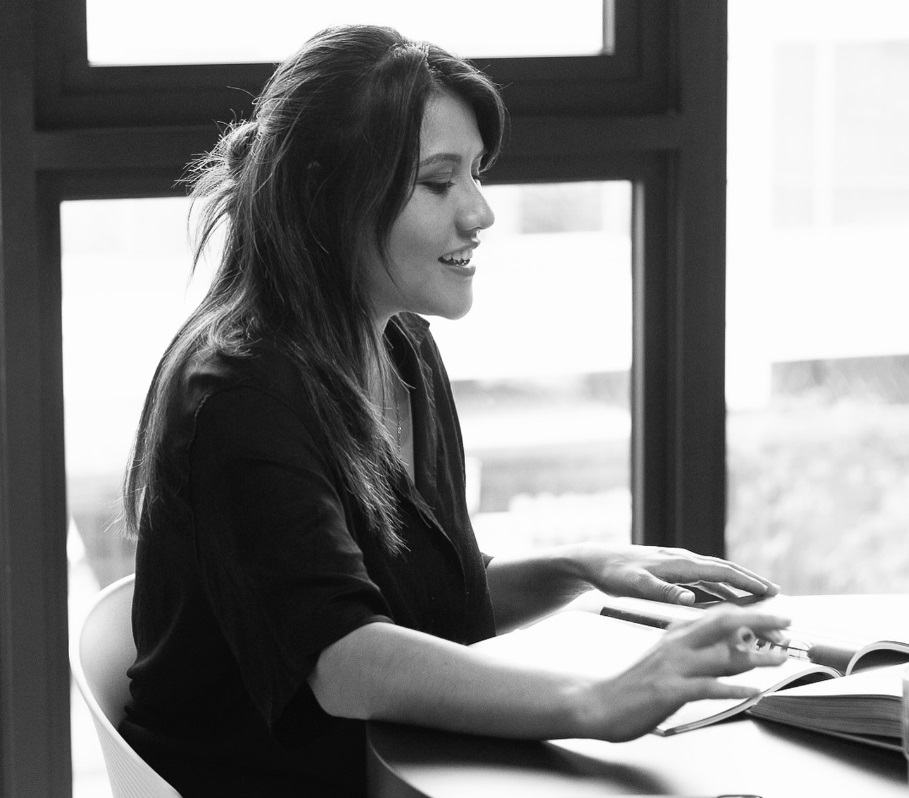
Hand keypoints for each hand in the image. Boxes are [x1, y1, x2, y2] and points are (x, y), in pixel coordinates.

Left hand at [575, 543, 779, 605]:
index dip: (748, 581)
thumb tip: (690, 599)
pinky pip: (701, 580)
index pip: (722, 572)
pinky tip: (724, 599)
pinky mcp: (669, 571)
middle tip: (775, 594)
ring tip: (758, 598)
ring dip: (736, 586)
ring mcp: (677, 565)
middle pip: (724, 571)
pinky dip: (718, 588)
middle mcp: (682, 561)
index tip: (771, 591)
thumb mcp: (635, 585)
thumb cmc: (613, 573)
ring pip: (714, 575)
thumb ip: (662, 593)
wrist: (594, 561)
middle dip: (750, 581)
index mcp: (679, 564)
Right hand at [587, 606, 789, 740]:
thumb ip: (697, 652)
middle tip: (785, 622)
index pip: (718, 615)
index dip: (749, 613)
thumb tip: (732, 650)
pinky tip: (752, 692)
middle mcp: (677, 645)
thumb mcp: (667, 659)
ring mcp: (674, 667)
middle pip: (723, 624)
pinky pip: (707, 687)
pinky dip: (733, 689)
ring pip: (721, 656)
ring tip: (779, 659)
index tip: (775, 616)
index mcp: (677, 634)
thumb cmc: (637, 684)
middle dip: (757, 621)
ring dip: (754, 657)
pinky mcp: (670, 691)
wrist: (601, 702)